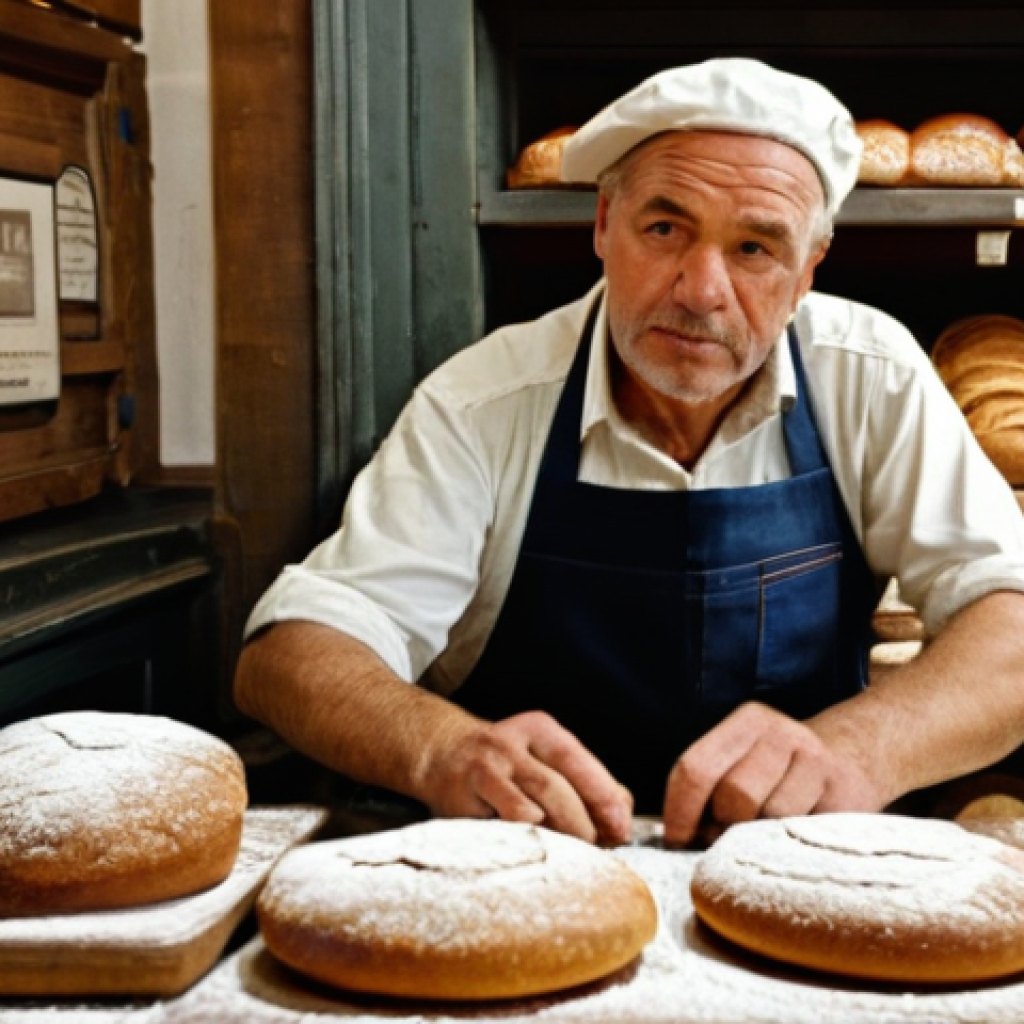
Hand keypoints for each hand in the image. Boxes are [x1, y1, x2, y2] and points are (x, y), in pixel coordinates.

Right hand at [418, 710, 632, 844]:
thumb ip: (583, 781)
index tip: (621, 826)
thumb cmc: (506, 764)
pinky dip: (522, 836)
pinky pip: (498, 821)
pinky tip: (533, 846)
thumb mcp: (543, 758)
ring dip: (557, 834)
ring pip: (530, 806)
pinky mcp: (462, 796)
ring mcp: (484, 769)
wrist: (441, 753)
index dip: (603, 794)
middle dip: (582, 823)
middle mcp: (511, 743)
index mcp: (539, 730)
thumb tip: (623, 813)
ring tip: (571, 854)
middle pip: (556, 786)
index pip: (577, 761)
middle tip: (596, 848)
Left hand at [662, 702, 884, 846]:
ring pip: (770, 818)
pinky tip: (793, 836)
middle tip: (729, 835)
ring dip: (760, 837)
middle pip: (733, 794)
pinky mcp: (847, 794)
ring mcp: (818, 762)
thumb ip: (708, 786)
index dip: (680, 810)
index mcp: (748, 722)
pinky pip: (803, 833)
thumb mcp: (744, 759)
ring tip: (764, 834)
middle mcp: (783, 733)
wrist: (856, 756)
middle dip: (724, 825)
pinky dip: (790, 844)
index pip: (697, 767)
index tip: (676, 839)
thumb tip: (676, 835)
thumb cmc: (781, 771)